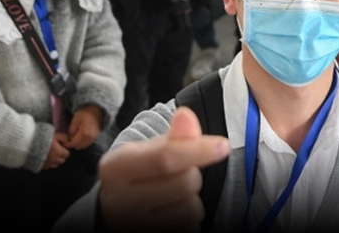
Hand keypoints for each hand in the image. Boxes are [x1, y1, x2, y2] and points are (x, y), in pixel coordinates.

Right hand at [42, 132, 70, 169]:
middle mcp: (54, 160)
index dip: (64, 150)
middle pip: (62, 160)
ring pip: (55, 164)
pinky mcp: (41, 167)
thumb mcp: (56, 135)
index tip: (61, 147)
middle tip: (56, 150)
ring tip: (50, 154)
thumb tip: (68, 141)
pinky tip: (44, 157)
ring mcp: (47, 164)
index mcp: (59, 153)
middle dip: (60, 156)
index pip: (67, 154)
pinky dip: (48, 163)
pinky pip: (48, 166)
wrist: (28, 144)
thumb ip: (64, 138)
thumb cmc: (43, 138)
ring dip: (55, 160)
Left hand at [66, 104, 103, 149]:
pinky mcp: (96, 138)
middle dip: (72, 145)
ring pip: (83, 146)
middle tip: (67, 141)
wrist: (96, 110)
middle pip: (79, 146)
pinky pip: (87, 144)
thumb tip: (69, 138)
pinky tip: (79, 139)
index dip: (68, 144)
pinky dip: (82, 143)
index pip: (74, 143)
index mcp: (84, 133)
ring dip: (77, 145)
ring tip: (73, 140)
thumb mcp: (75, 120)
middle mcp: (90, 138)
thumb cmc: (84, 114)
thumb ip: (71, 130)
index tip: (63, 142)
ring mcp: (94, 138)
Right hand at [97, 107, 229, 231]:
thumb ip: (173, 136)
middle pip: (184, 183)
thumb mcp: (148, 151)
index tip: (223, 145)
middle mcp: (119, 200)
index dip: (198, 150)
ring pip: (191, 209)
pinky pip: (190, 228)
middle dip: (193, 175)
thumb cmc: (138, 175)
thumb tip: (186, 115)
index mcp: (116, 167)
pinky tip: (174, 212)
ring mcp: (133, 226)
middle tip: (180, 174)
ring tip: (175, 196)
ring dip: (193, 200)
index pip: (165, 158)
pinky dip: (190, 220)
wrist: (116, 211)